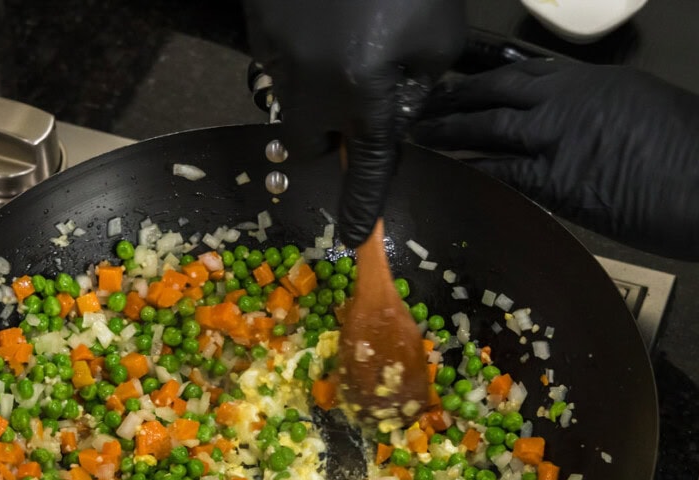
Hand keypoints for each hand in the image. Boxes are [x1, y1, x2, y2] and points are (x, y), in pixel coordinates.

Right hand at [245, 0, 465, 245]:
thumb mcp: (438, 38)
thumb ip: (416, 90)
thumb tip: (393, 116)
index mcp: (367, 97)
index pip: (363, 171)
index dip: (360, 208)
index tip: (353, 238)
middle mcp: (314, 89)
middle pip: (309, 145)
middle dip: (328, 138)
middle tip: (353, 106)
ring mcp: (278, 56)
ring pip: (291, 101)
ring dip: (316, 89)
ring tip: (344, 43)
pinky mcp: (259, 27)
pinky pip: (277, 60)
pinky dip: (301, 52)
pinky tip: (323, 19)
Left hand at [412, 59, 698, 268]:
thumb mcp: (646, 108)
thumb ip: (601, 113)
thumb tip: (578, 128)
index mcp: (591, 82)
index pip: (523, 72)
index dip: (485, 75)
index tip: (460, 78)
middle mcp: (569, 102)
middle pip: (497, 92)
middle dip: (456, 97)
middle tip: (423, 102)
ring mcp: (561, 139)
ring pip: (490, 128)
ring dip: (451, 130)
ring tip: (421, 132)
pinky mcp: (560, 181)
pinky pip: (505, 171)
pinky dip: (475, 167)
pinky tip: (451, 167)